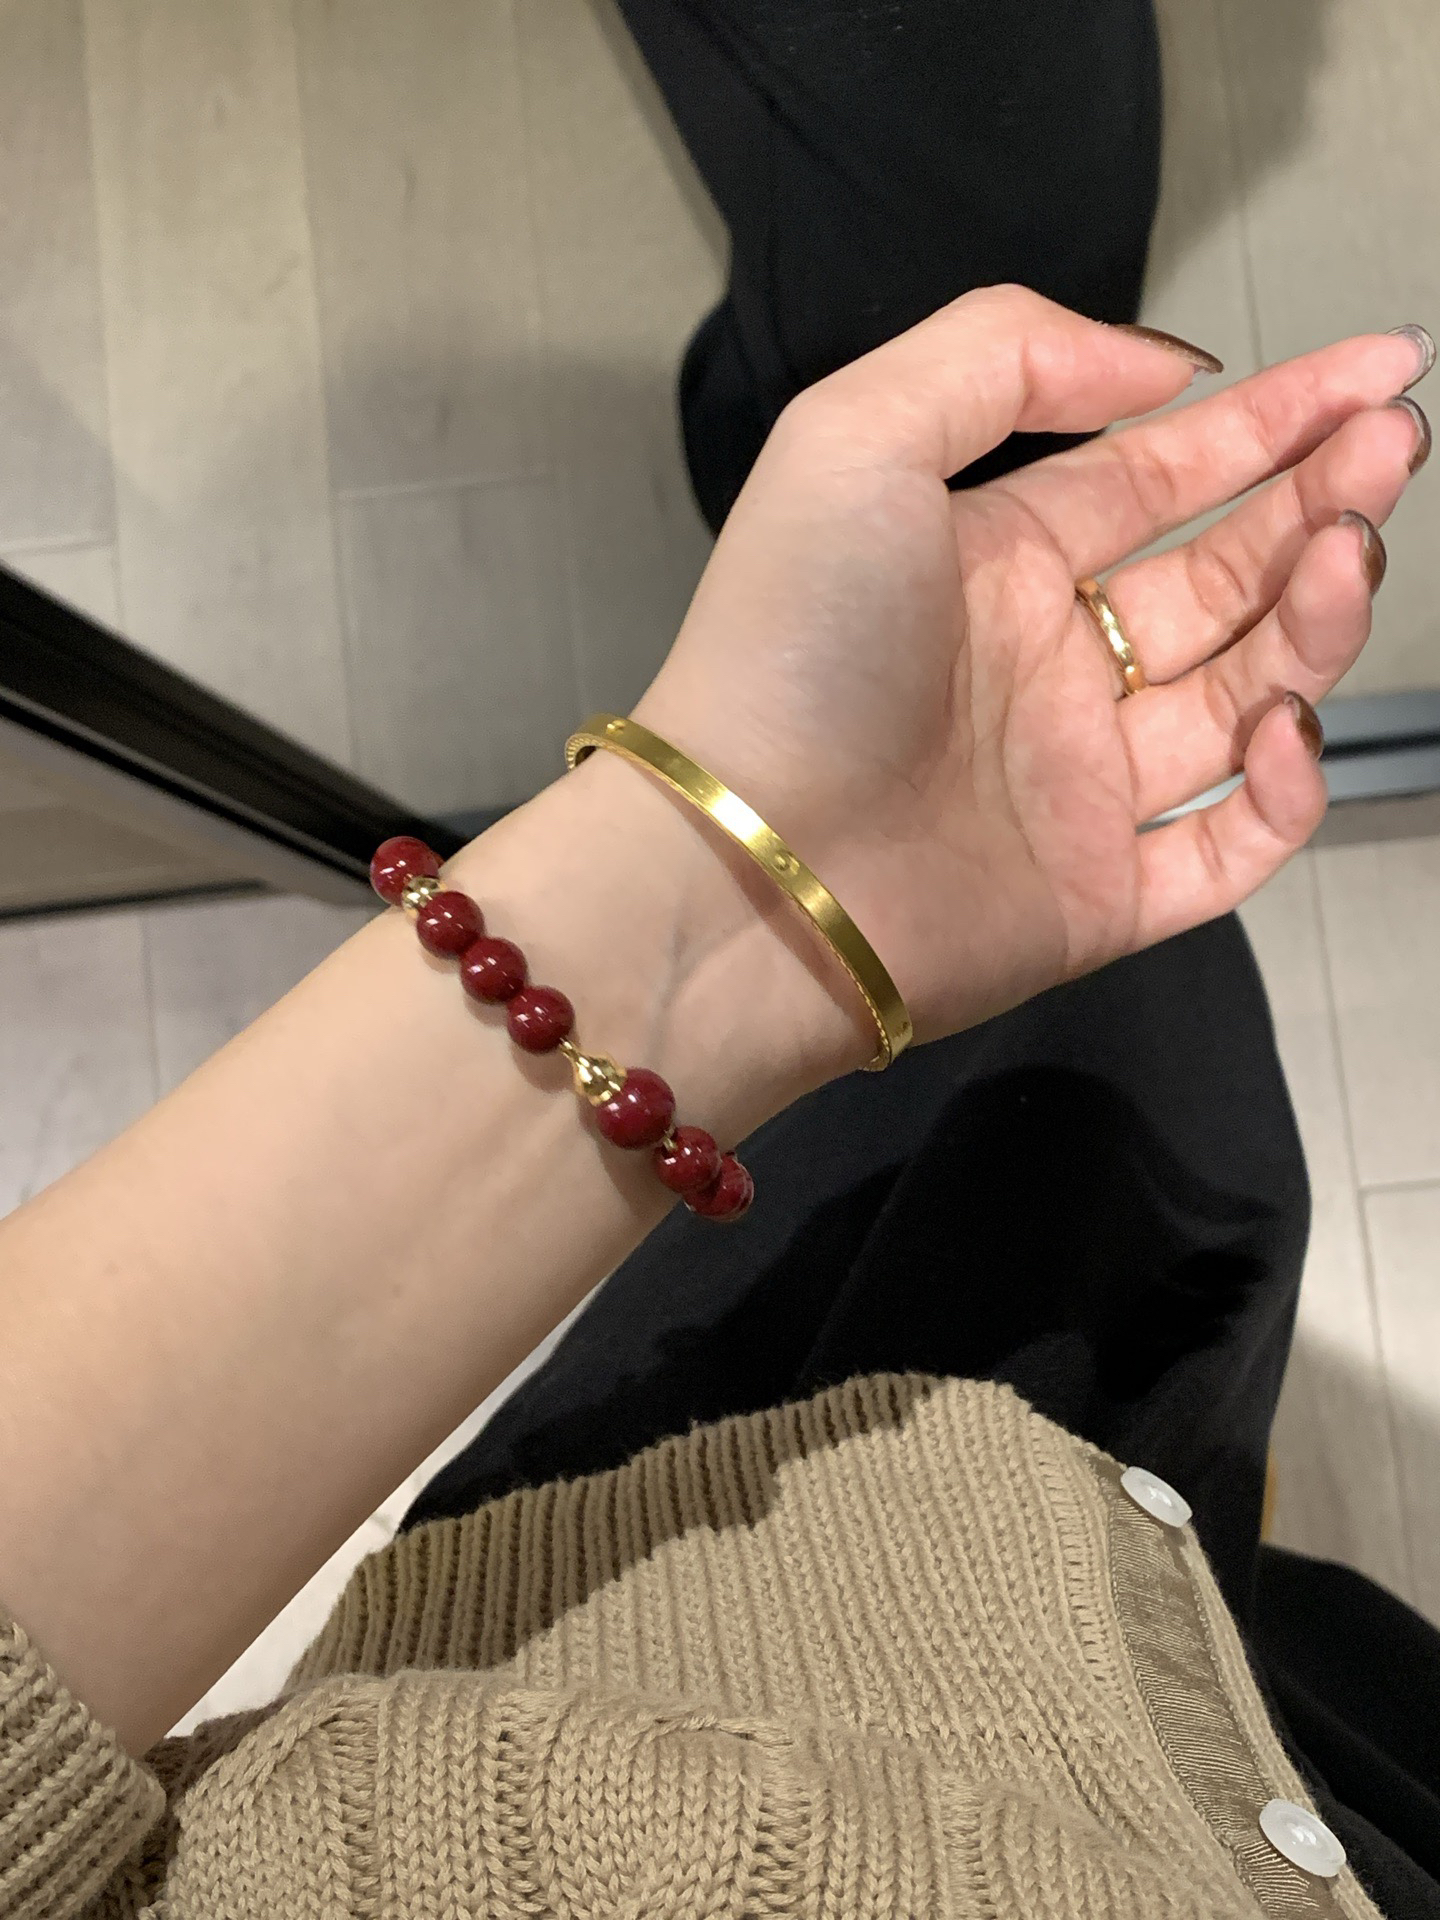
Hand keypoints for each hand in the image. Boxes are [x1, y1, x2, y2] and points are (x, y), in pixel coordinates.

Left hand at [635, 286, 1428, 1057]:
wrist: (745, 867)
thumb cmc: (785, 651)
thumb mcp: (855, 434)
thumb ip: (1002, 355)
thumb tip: (1162, 372)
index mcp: (993, 562)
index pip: (1160, 476)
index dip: (1271, 422)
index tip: (1375, 374)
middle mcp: (1043, 667)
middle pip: (1223, 576)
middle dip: (1318, 505)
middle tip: (1391, 449)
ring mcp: (1075, 784)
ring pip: (1246, 696)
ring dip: (1315, 623)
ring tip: (1350, 558)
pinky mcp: (1096, 896)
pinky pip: (1227, 847)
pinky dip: (1280, 796)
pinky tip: (1283, 731)